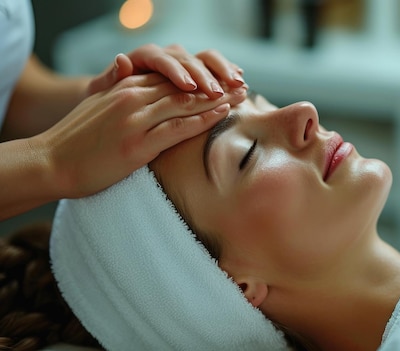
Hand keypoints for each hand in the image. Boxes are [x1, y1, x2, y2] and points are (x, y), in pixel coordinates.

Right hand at [36, 73, 246, 197]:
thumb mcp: (96, 104)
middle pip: (184, 87)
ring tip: (242, 95)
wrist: (50, 162)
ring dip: (218, 98)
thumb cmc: (75, 139)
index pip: (170, 78)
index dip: (200, 78)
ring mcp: (135, 119)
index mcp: (124, 88)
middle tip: (242, 84)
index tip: (224, 80)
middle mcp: (132, 98)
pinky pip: (177, 127)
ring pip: (185, 103)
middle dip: (217, 85)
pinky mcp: (137, 143)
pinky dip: (202, 119)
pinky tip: (222, 114)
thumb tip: (127, 69)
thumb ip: (116, 87)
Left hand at [86, 44, 245, 99]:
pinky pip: (214, 67)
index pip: (162, 59)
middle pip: (188, 58)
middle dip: (206, 75)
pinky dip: (227, 72)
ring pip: (205, 58)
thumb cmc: (107, 103)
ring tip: (236, 84)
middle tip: (218, 91)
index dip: (176, 72)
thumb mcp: (103, 92)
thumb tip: (121, 60)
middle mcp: (165, 55)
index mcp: (143, 57)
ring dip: (223, 71)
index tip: (188, 86)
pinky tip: (240, 80)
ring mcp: (182, 62)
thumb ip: (111, 78)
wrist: (117, 105)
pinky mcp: (195, 72)